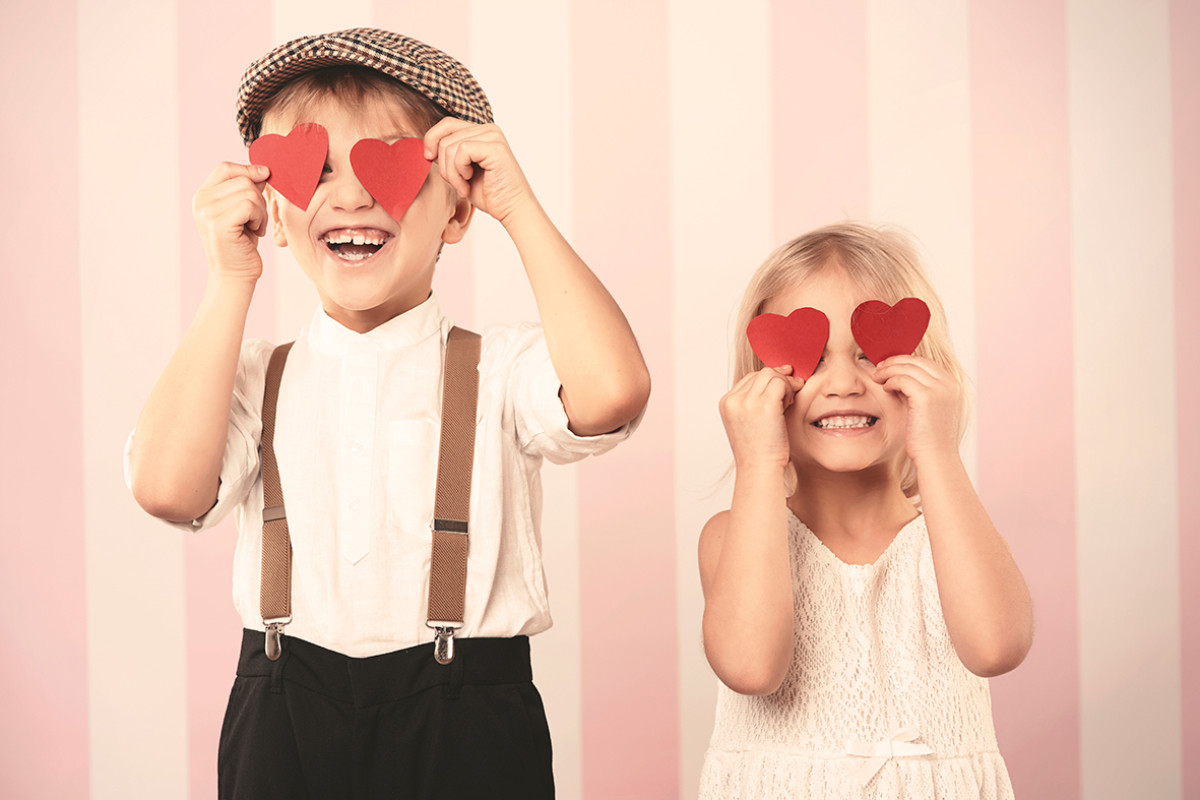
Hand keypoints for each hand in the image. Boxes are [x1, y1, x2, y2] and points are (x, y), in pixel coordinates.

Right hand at [192, 162, 269, 281]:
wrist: (234, 275)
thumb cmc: (241, 244)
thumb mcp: (241, 211)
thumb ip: (246, 190)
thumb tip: (263, 169)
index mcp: (202, 196)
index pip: (226, 167)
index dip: (248, 169)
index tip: (266, 175)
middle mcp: (200, 201)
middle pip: (243, 179)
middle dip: (259, 198)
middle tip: (255, 220)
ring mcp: (207, 212)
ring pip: (249, 192)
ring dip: (261, 211)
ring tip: (253, 227)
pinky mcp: (218, 223)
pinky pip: (250, 206)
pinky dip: (260, 219)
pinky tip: (254, 233)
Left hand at [423, 119, 533, 225]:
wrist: (512, 209)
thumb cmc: (490, 194)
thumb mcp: (461, 171)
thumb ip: (448, 155)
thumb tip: (428, 147)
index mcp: (481, 132)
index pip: (447, 124)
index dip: (432, 140)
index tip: (429, 159)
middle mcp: (489, 130)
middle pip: (445, 137)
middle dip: (443, 165)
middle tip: (456, 183)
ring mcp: (493, 137)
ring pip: (450, 146)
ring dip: (451, 173)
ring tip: (464, 186)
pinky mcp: (495, 147)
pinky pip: (461, 151)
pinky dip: (459, 172)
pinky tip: (469, 183)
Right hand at [719, 366, 805, 470]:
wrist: (760, 470)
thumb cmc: (759, 451)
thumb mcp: (748, 423)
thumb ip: (754, 402)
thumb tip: (776, 377)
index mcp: (726, 403)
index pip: (749, 379)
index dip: (768, 382)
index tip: (782, 390)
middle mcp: (734, 400)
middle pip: (760, 374)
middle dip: (778, 380)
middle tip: (789, 396)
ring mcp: (747, 401)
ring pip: (771, 374)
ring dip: (785, 385)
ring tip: (788, 403)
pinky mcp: (765, 405)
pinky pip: (781, 382)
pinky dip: (790, 389)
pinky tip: (791, 404)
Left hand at [872, 355, 961, 463]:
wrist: (936, 458)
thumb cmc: (930, 439)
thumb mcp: (932, 411)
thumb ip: (925, 393)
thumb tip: (903, 379)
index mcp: (953, 385)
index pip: (926, 363)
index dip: (906, 361)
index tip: (890, 365)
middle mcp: (949, 384)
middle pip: (917, 361)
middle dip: (895, 361)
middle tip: (879, 367)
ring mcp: (939, 389)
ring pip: (908, 367)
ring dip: (889, 370)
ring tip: (876, 376)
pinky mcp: (926, 396)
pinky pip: (902, 379)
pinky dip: (890, 380)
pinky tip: (884, 388)